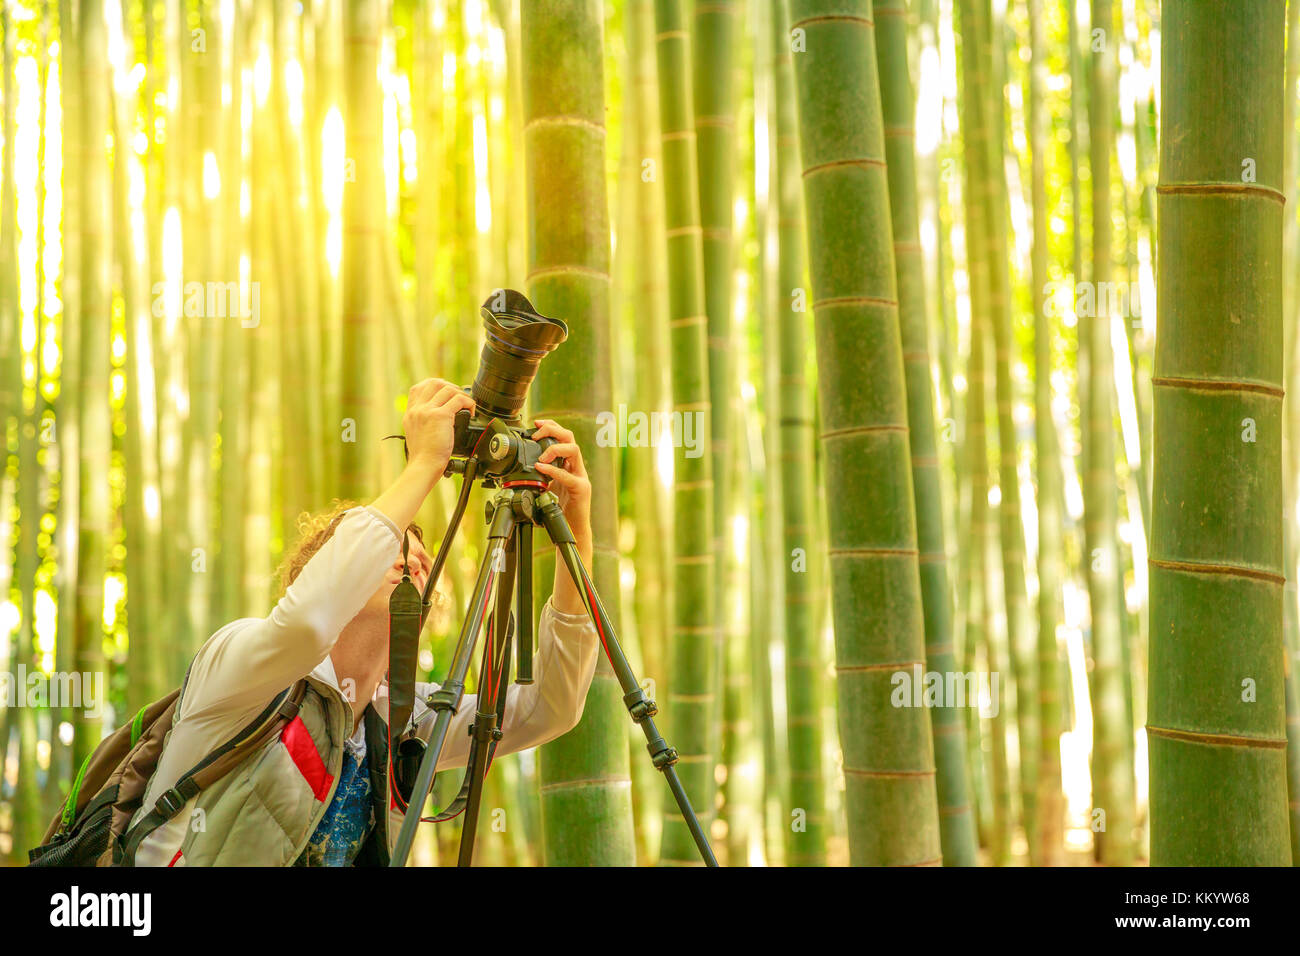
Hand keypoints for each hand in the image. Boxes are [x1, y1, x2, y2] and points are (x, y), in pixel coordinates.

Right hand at [404, 378, 474, 474]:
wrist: (424, 466)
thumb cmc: (424, 456)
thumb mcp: (417, 434)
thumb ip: (424, 422)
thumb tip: (440, 416)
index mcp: (411, 413)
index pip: (419, 388)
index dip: (435, 386)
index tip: (446, 392)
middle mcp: (417, 409)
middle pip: (434, 383)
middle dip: (451, 386)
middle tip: (460, 398)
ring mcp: (427, 411)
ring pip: (448, 389)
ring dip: (461, 394)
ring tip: (467, 406)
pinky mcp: (440, 416)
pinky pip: (458, 400)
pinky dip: (468, 402)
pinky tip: (471, 412)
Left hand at [533, 420, 593, 617]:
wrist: (571, 532)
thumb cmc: (557, 512)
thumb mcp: (543, 489)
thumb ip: (535, 478)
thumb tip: (513, 471)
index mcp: (567, 465)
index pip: (562, 437)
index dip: (550, 426)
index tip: (535, 423)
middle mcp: (576, 467)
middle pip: (570, 437)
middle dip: (552, 430)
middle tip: (537, 433)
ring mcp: (580, 477)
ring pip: (573, 450)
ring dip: (554, 448)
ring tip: (541, 455)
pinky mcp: (581, 489)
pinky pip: (569, 475)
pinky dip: (554, 470)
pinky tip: (542, 469)